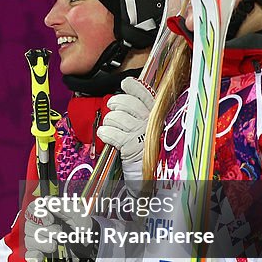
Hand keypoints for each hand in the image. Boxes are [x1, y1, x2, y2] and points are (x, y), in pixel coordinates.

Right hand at [23, 200, 98, 261]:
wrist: (90, 246)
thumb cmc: (83, 228)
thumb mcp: (78, 214)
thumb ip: (64, 206)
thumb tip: (47, 200)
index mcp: (48, 212)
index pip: (32, 209)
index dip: (38, 214)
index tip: (50, 219)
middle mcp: (40, 225)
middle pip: (29, 225)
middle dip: (46, 231)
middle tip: (59, 234)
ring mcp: (39, 240)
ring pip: (30, 240)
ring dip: (43, 244)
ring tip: (56, 245)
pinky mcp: (41, 254)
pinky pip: (30, 255)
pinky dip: (34, 257)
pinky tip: (41, 257)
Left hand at [97, 77, 153, 195]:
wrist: (151, 178)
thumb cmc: (145, 152)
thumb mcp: (146, 130)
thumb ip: (139, 114)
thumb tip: (124, 96)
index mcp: (156, 117)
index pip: (146, 95)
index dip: (134, 87)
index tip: (125, 84)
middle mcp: (151, 123)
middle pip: (127, 103)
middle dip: (115, 103)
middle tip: (112, 109)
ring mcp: (142, 134)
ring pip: (116, 117)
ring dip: (109, 121)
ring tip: (110, 128)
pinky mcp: (131, 147)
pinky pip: (112, 133)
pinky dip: (105, 133)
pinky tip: (105, 135)